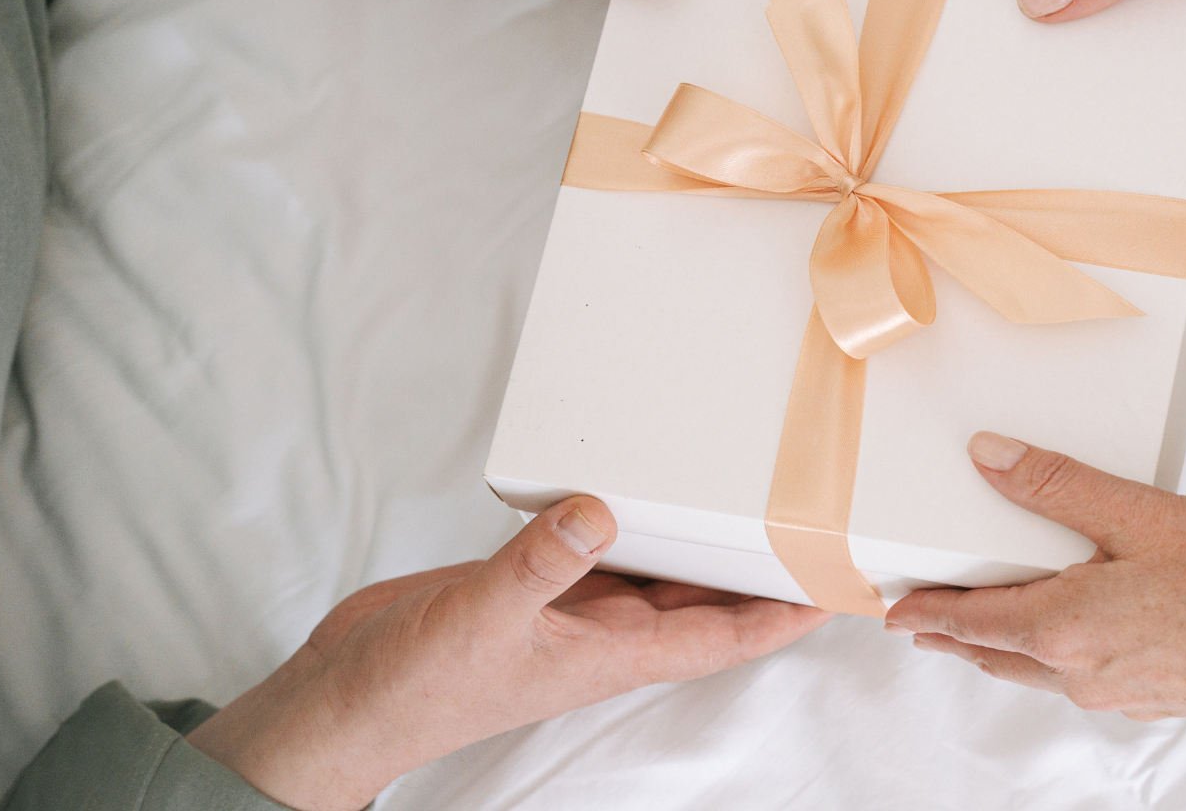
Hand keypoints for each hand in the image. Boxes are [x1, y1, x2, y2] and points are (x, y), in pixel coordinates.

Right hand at [187, 496, 831, 809]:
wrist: (346, 701)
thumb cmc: (414, 688)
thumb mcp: (482, 617)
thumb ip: (540, 563)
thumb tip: (599, 510)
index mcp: (609, 653)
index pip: (721, 636)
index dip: (783, 616)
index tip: (839, 591)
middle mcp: (601, 632)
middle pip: (702, 599)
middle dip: (757, 570)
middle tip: (812, 525)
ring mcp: (565, 608)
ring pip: (652, 570)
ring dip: (696, 540)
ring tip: (750, 496)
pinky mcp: (528, 583)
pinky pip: (592, 546)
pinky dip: (620, 517)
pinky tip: (632, 485)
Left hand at [883, 432, 1185, 720]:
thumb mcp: (1145, 515)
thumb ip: (1061, 486)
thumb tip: (988, 457)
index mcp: (1067, 628)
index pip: (971, 622)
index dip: (925, 613)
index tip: (890, 608)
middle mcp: (1083, 673)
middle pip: (997, 653)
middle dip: (955, 632)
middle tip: (921, 613)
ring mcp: (1120, 692)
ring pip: (1039, 669)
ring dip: (1003, 644)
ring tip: (983, 620)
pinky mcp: (1155, 694)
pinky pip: (1082, 675)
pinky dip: (1055, 652)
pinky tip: (1075, 626)